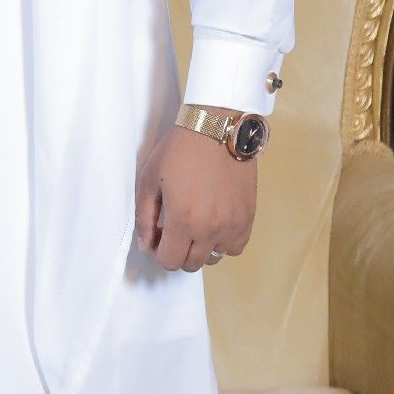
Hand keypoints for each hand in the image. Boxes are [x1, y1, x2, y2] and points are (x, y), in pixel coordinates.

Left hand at [135, 118, 256, 271]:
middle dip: (177, 251)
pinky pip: (235, 247)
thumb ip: (144, 217)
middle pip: (191, 264)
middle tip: (174, 228)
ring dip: (200, 248)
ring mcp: (233, 225)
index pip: (169, 261)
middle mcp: (210, 229)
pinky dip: (223, 243)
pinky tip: (214, 224)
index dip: (158, 251)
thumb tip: (146, 246)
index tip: (158, 234)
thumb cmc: (179, 151)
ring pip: (213, 258)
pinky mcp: (248, 218)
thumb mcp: (149, 179)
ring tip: (195, 224)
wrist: (218, 129)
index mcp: (183, 220)